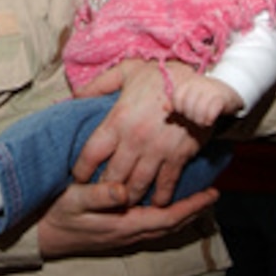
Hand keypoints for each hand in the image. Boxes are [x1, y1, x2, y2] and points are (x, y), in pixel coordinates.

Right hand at [38, 180, 218, 257]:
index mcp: (124, 224)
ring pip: (163, 227)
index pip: (167, 217)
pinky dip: (167, 217)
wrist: (44, 236)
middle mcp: (129, 233)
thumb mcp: (76, 199)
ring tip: (197, 200)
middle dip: (194, 210)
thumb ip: (101, 194)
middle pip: (171, 225)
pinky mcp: (119, 233)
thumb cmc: (59, 215)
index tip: (212, 194)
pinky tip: (166, 208)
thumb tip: (125, 190)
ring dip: (182, 214)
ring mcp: (125, 235)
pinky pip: (152, 226)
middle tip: (212, 195)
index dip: (192, 206)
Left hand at [73, 60, 206, 204]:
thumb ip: (99, 85)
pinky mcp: (178, 157)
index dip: (81, 170)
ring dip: (129, 197)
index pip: (91, 154)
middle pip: (112, 176)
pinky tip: (155, 203)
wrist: (200, 84)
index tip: (78, 178)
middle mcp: (134, 140)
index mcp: (118, 120)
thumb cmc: (162, 75)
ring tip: (122, 204)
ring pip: (137, 185)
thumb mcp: (126, 71)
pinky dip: (160, 197)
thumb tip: (75, 96)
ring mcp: (157, 151)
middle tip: (98, 196)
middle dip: (104, 188)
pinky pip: (166, 185)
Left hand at [173, 75, 243, 126]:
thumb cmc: (207, 96)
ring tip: (203, 121)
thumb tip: (165, 108)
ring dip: (200, 120)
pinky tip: (210, 121)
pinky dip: (208, 120)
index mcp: (188, 82)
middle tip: (197, 117)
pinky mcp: (222, 98)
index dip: (179, 109)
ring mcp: (211, 90)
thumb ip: (177, 103)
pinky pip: (210, 113)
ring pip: (198, 111)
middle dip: (190, 116)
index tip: (186, 112)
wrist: (231, 90)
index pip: (177, 98)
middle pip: (187, 107)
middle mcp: (199, 84)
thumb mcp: (191, 97)